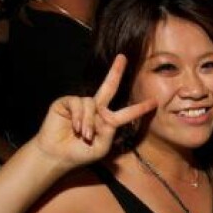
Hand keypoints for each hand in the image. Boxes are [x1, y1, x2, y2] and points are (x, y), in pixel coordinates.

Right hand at [34, 55, 156, 168]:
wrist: (57, 155)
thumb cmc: (80, 153)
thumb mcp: (102, 146)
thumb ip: (109, 131)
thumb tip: (107, 116)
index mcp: (107, 121)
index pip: (126, 113)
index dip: (140, 108)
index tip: (154, 103)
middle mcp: (96, 109)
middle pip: (109, 87)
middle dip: (116, 72)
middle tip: (123, 58)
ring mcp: (81, 105)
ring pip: (92, 103)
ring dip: (89, 121)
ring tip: (85, 135)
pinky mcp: (67, 102)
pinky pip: (78, 103)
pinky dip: (79, 117)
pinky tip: (76, 128)